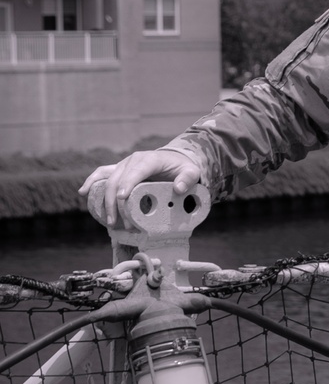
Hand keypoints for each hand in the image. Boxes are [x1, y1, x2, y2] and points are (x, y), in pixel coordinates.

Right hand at [80, 149, 201, 227]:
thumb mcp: (191, 172)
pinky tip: (83, 192)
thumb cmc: (182, 169)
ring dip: (104, 199)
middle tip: (121, 223)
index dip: (128, 183)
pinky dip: (91, 182)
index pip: (136, 171)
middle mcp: (132, 160)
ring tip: (108, 220)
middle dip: (117, 202)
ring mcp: (123, 165)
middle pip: (118, 180)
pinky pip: (102, 174)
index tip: (123, 199)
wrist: (174, 161)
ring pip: (107, 179)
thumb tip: (179, 189)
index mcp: (149, 159)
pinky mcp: (118, 170)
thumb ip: (187, 179)